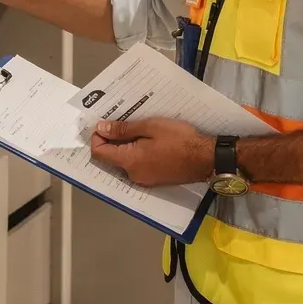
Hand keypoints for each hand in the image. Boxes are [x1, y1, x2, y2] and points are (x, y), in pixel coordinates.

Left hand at [89, 118, 211, 187]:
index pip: (99, 153)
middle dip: (112, 141)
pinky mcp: (153, 181)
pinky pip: (137, 167)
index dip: (97, 138)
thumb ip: (123, 130)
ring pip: (124, 162)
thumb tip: (101, 129)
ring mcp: (143, 180)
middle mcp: (132, 174)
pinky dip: (136, 155)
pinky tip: (148, 143)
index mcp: (129, 160)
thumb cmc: (179, 139)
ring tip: (139, 131)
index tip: (104, 124)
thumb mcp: (150, 127)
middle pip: (111, 158)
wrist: (205, 158)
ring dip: (126, 147)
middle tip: (123, 123)